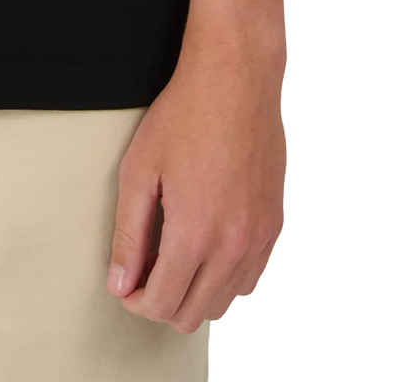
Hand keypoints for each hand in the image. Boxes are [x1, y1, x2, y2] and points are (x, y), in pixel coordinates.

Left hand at [106, 40, 287, 333]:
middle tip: (145, 270)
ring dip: (193, 294)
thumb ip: (129, 235)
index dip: (135, 299)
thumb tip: (120, 284)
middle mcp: (232, 246)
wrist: (236, 81)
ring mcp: (260, 239)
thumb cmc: (183, 116)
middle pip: (192, 314)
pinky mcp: (275, 226)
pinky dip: (224, 279)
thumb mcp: (139, 171)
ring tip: (173, 258)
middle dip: (161, 301)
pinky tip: (205, 250)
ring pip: (223, 303)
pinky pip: (250, 280)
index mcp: (194, 234)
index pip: (161, 304)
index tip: (125, 282)